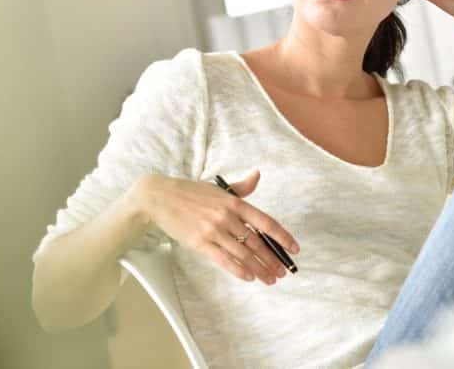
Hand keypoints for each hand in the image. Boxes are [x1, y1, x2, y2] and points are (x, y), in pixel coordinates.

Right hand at [135, 170, 299, 284]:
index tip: (294, 249)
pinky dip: (239, 270)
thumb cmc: (190, 192)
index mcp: (235, 203)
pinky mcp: (200, 243)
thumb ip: (241, 187)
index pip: (266, 222)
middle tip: (284, 271)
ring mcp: (214, 231)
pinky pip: (223, 259)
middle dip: (273, 259)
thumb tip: (257, 175)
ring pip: (243, 254)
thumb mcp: (218, 188)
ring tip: (270, 278)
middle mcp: (227, 217)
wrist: (159, 198)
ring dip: (260, 268)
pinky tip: (249, 277)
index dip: (283, 237)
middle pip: (257, 242)